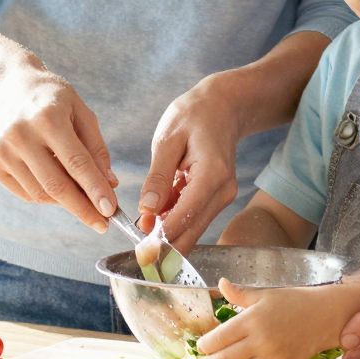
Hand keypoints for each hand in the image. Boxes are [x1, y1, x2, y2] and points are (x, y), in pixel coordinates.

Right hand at [0, 60, 117, 230]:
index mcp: (47, 118)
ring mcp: (2, 151)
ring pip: (40, 194)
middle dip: (83, 209)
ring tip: (81, 196)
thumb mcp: (80, 111)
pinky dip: (46, 196)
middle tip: (102, 224)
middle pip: (56, 186)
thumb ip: (96, 148)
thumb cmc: (51, 98)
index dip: (95, 189)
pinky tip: (56, 183)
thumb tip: (109, 185)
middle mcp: (20, 135)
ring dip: (66, 202)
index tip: (111, 211)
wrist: (6, 86)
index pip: (76, 163)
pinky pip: (26, 193)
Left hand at [138, 75, 242, 250]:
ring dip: (166, 232)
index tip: (139, 252)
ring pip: (192, 228)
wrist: (223, 106)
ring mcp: (223, 196)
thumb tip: (147, 210)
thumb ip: (158, 177)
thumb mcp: (167, 140)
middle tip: (136, 251)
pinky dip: (173, 219)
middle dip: (164, 245)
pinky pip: (193, 216)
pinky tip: (156, 211)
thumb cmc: (194, 115)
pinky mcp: (216, 197)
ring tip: (141, 224)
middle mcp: (223, 191)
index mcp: (212, 176)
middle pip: (191, 232)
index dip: (161, 239)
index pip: (185, 217)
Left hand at [196, 277, 357, 358]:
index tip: (201, 346)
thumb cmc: (293, 302)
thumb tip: (221, 283)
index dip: (204, 346)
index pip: (217, 339)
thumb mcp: (265, 294)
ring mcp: (271, 358)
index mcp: (251, 320)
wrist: (323, 316)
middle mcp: (259, 341)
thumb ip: (240, 293)